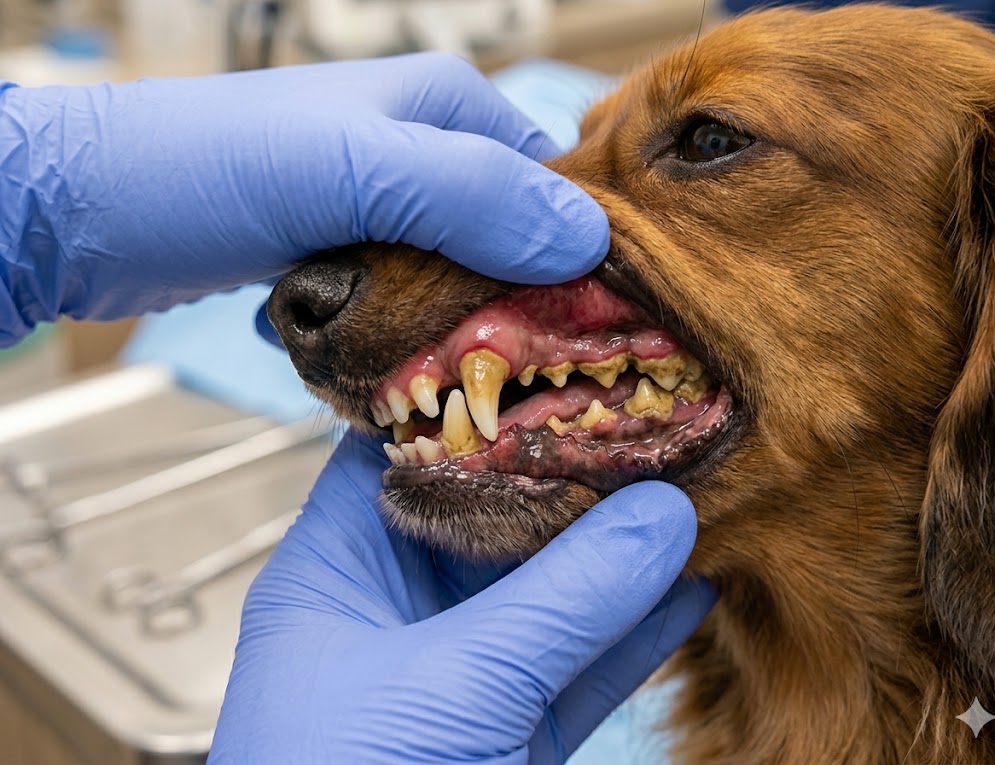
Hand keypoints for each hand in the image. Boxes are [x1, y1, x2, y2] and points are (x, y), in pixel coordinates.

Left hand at [0, 54, 608, 344]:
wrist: (84, 209)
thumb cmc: (210, 168)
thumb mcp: (353, 172)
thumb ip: (470, 197)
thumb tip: (590, 241)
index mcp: (447, 107)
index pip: (552, 184)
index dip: (579, 253)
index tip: (596, 326)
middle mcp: (422, 151)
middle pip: (510, 239)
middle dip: (519, 303)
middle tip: (530, 373)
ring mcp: (379, 204)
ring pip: (458, 277)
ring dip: (461, 328)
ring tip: (470, 381)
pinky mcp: (342, 252)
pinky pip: (406, 300)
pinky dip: (411, 336)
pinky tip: (405, 371)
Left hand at [209, 430, 715, 763]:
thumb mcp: (454, 683)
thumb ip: (558, 601)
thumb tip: (658, 517)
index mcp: (336, 572)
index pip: (394, 452)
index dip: (464, 402)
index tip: (543, 362)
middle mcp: (393, 611)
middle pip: (485, 517)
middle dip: (562, 474)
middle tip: (640, 417)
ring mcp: (456, 672)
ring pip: (543, 594)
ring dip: (611, 554)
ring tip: (682, 492)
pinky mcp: (505, 733)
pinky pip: (576, 667)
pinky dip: (631, 633)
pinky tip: (688, 591)